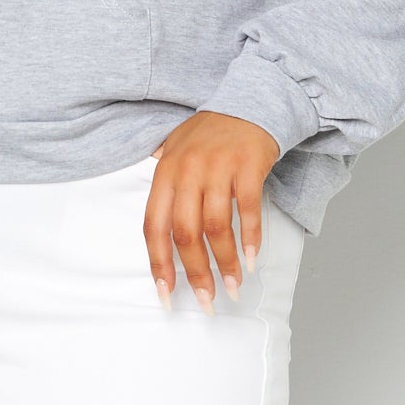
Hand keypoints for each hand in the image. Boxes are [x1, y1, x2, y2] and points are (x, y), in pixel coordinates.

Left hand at [142, 113, 280, 311]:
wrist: (250, 103)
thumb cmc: (211, 135)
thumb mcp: (175, 153)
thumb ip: (165, 189)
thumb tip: (156, 234)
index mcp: (164, 172)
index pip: (153, 226)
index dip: (158, 264)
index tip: (165, 294)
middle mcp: (187, 170)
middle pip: (185, 233)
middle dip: (195, 273)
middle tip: (206, 301)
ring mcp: (218, 167)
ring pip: (217, 227)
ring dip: (225, 263)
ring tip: (233, 287)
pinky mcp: (248, 165)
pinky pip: (248, 209)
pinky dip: (250, 238)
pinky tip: (251, 259)